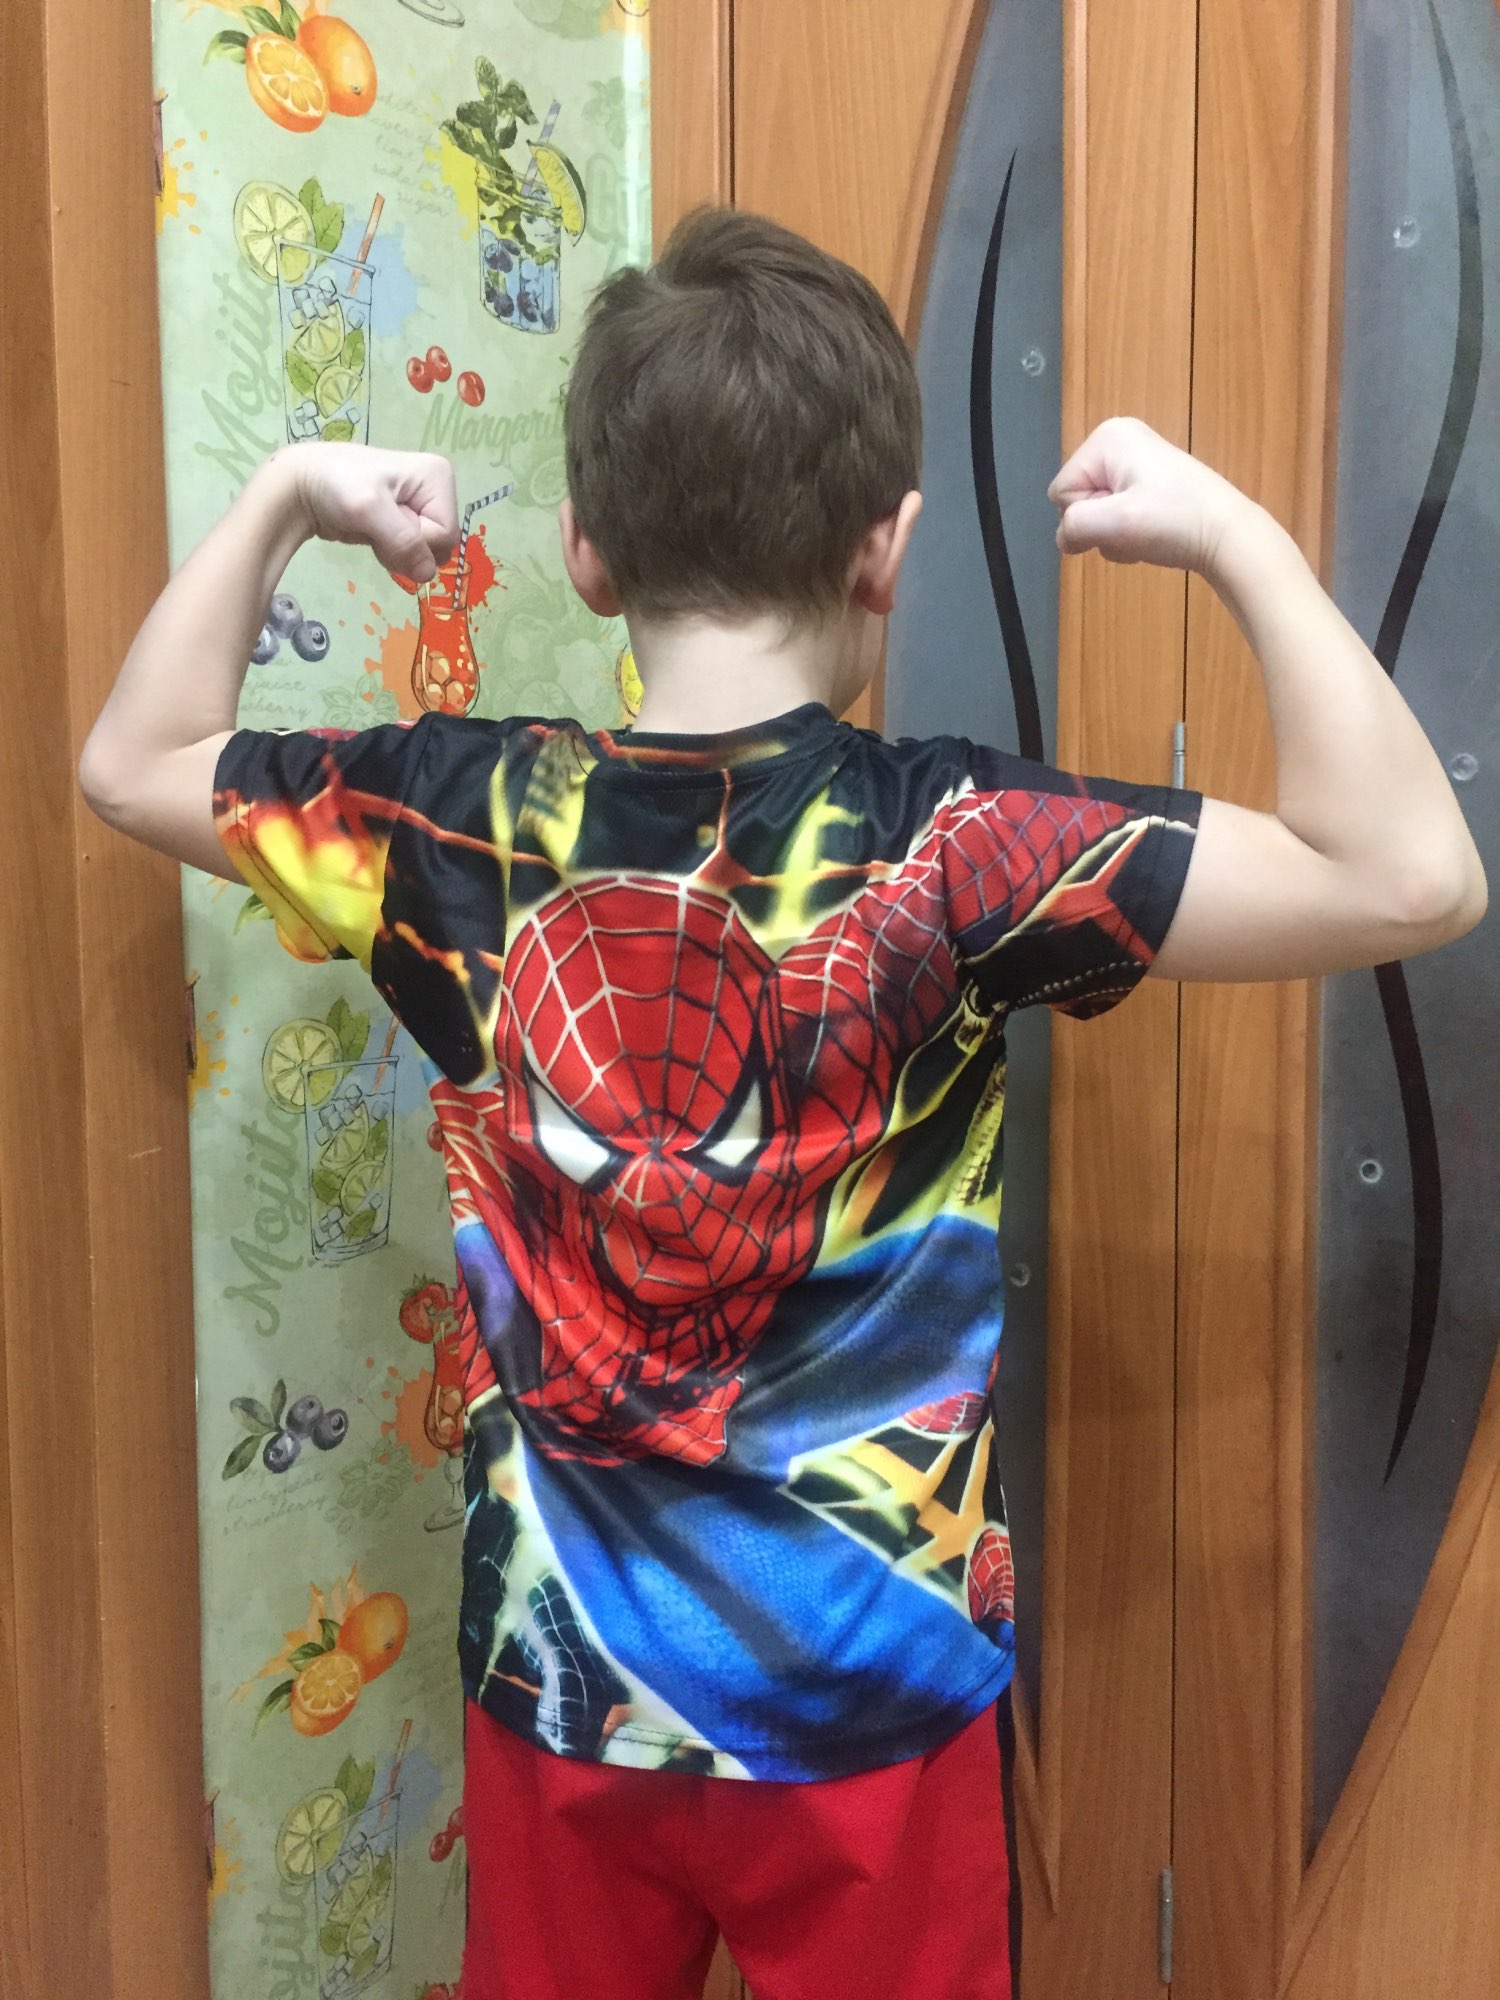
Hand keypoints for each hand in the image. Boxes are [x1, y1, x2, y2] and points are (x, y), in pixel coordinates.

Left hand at [285, 444, 459, 585]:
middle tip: (376, 528)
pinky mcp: (405, 521)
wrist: (302, 485)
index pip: (446, 533)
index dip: (416, 541)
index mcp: (437, 476)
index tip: (383, 524)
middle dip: (407, 548)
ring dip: (397, 552)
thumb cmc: (336, 485)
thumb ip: (403, 541)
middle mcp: (435, 490)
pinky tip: (372, 534)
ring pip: (426, 553)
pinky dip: (391, 552)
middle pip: (439, 544)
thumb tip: (428, 574)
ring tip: (371, 529)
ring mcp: (420, 506)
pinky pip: (412, 553)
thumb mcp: (369, 509)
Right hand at [1047, 417, 1248, 574]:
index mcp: (1107, 437)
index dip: (1086, 516)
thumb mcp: (1117, 523)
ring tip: (1146, 532)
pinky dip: (1127, 531)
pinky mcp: (1146, 481)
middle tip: (1134, 529)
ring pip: (1095, 512)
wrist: (1227, 535)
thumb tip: (1065, 538)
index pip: (1062, 491)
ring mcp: (1133, 460)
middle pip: (1077, 500)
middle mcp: (1117, 440)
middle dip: (1100, 525)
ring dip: (1114, 534)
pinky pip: (1114, 513)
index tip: (1121, 520)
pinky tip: (1151, 532)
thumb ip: (1075, 526)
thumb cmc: (1176, 522)